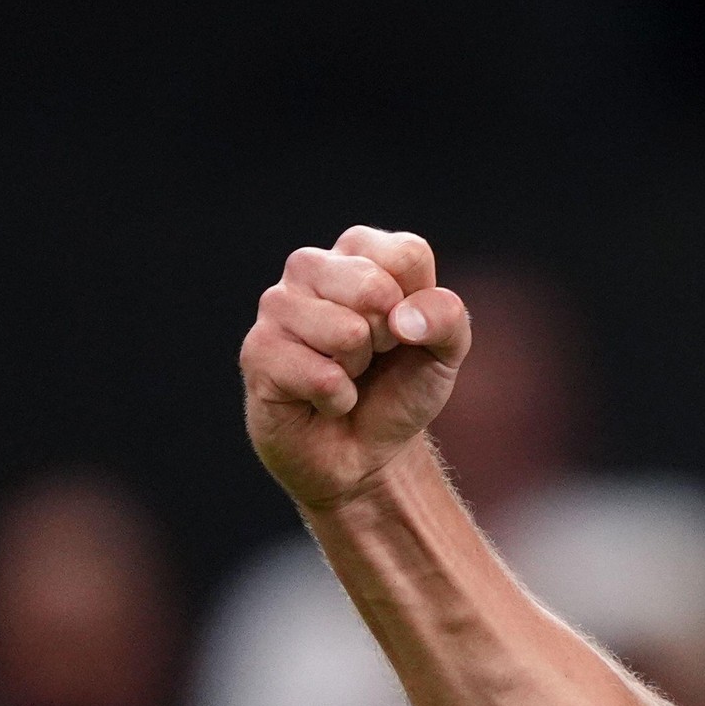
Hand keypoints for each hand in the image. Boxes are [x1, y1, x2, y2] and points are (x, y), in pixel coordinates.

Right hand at [240, 226, 471, 512]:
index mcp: (359, 254)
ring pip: (346, 332)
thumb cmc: (399, 388)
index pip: (407, 255)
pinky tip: (323, 399)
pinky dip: (337, 400)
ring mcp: (277, 306)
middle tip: (371, 356)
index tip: (404, 331)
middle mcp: (310, 267)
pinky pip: (321, 376)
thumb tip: (403, 318)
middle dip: (387, 338)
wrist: (366, 452)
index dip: (420, 308)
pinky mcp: (257, 352)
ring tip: (343, 374)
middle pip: (373, 287)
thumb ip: (447, 318)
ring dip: (357, 369)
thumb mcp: (445, 352)